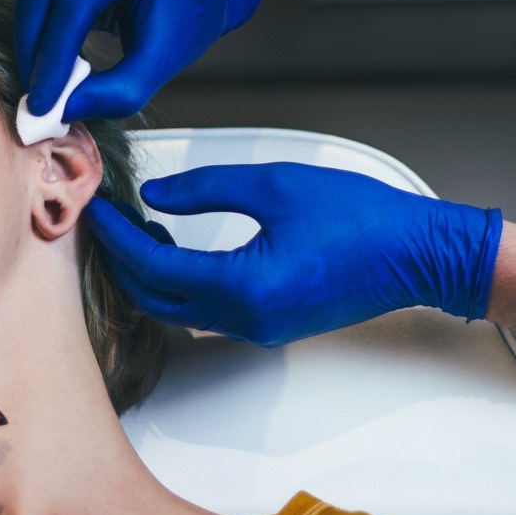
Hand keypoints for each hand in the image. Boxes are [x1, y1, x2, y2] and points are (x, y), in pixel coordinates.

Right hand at [15, 0, 264, 119]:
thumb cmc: (186, 16)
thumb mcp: (163, 61)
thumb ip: (119, 91)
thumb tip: (63, 109)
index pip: (75, 3)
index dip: (52, 56)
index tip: (41, 101)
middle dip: (33, 44)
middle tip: (34, 92)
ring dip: (31, 33)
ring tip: (39, 77)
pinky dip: (38, 20)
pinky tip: (44, 53)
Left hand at [85, 162, 502, 345]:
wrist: (417, 254)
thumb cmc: (360, 217)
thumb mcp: (274, 184)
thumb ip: (206, 188)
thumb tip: (156, 195)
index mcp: (245, 287)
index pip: (154, 268)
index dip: (118, 237)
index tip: (98, 208)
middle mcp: (246, 320)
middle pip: (156, 301)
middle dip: (122, 262)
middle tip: (107, 221)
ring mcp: (257, 329)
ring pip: (177, 311)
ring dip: (149, 276)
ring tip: (137, 228)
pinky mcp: (269, 326)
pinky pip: (205, 312)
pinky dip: (178, 284)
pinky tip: (175, 248)